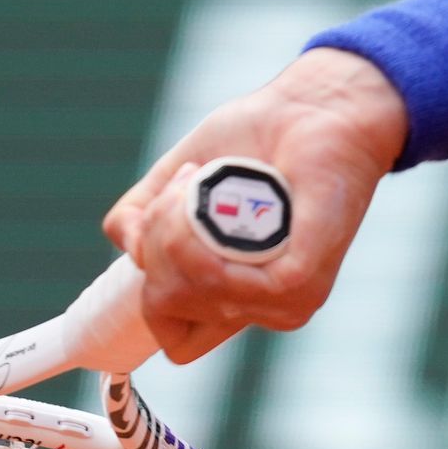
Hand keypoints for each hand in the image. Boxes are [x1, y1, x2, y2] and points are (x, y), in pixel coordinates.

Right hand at [103, 49, 408, 361]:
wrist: (316, 105)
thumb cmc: (255, 138)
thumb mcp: (176, 181)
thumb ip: (139, 220)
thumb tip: (131, 252)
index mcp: (236, 295)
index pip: (176, 342)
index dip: (152, 292)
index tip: (164, 228)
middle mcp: (261, 307)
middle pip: (162, 307)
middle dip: (154, 241)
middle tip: (184, 188)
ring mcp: (284, 299)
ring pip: (182, 293)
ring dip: (174, 228)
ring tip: (200, 181)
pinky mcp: (301, 279)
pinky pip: (219, 282)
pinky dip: (203, 232)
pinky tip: (223, 192)